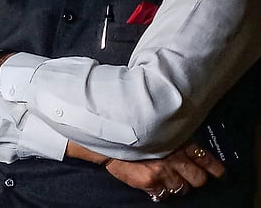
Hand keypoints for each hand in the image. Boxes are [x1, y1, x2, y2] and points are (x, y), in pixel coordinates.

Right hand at [104, 141, 224, 199]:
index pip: (206, 160)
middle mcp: (174, 157)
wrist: (106, 137)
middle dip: (194, 178)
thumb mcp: (158, 129)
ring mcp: (162, 171)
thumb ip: (174, 137)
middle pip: (199, 179)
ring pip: (182, 189)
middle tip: (186, 174)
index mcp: (179, 142)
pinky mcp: (149, 182)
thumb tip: (190, 147)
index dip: (215, 169)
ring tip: (167, 177)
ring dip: (176, 184)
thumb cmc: (132, 130)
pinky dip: (160, 190)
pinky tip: (154, 182)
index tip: (218, 174)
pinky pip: (163, 194)